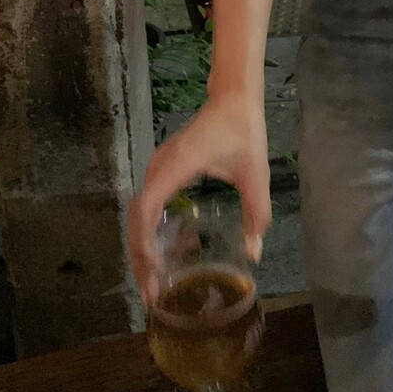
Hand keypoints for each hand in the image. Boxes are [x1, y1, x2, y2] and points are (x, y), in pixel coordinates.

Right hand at [126, 92, 271, 305]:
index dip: (143, 243)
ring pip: (138, 212)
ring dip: (141, 246)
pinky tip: (164, 251)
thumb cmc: (244, 131)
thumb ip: (257, 213)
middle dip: (139, 256)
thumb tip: (254, 254)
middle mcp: (160, 166)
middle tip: (151, 293)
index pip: (147, 209)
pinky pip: (147, 204)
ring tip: (153, 280)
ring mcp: (158, 167)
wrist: (232, 98)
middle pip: (135, 217)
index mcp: (178, 166)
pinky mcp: (162, 169)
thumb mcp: (256, 174)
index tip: (152, 272)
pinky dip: (149, 231)